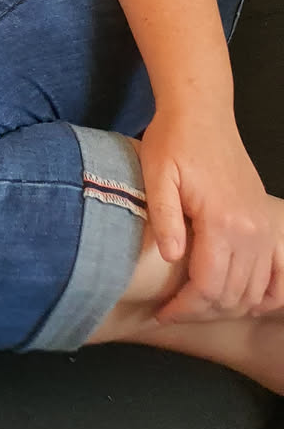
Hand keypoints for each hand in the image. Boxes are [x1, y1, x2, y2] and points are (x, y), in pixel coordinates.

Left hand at [141, 109, 283, 322]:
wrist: (201, 114)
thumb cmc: (173, 141)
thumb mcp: (157, 173)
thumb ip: (164, 217)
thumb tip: (172, 259)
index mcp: (222, 221)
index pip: (207, 286)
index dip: (184, 308)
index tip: (160, 315)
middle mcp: (251, 231)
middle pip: (231, 295)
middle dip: (200, 312)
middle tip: (173, 312)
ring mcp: (264, 228)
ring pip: (254, 291)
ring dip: (227, 308)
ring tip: (195, 307)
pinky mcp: (268, 223)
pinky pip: (278, 276)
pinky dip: (263, 297)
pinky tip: (240, 302)